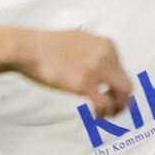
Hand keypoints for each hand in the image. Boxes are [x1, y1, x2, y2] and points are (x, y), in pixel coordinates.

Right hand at [14, 29, 129, 115]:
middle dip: (122, 101)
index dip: (116, 86)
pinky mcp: (84, 84)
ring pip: (121, 96)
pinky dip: (103, 112)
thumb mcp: (78, 40)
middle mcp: (106, 55)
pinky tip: (95, 114)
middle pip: (127, 85)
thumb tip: (96, 67)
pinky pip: (104, 104)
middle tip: (112, 110)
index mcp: (106, 44)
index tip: (107, 94)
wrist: (28, 48)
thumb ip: (92, 52)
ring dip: (115, 109)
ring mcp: (96, 69)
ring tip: (103, 115)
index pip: (122, 70)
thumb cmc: (46, 46)